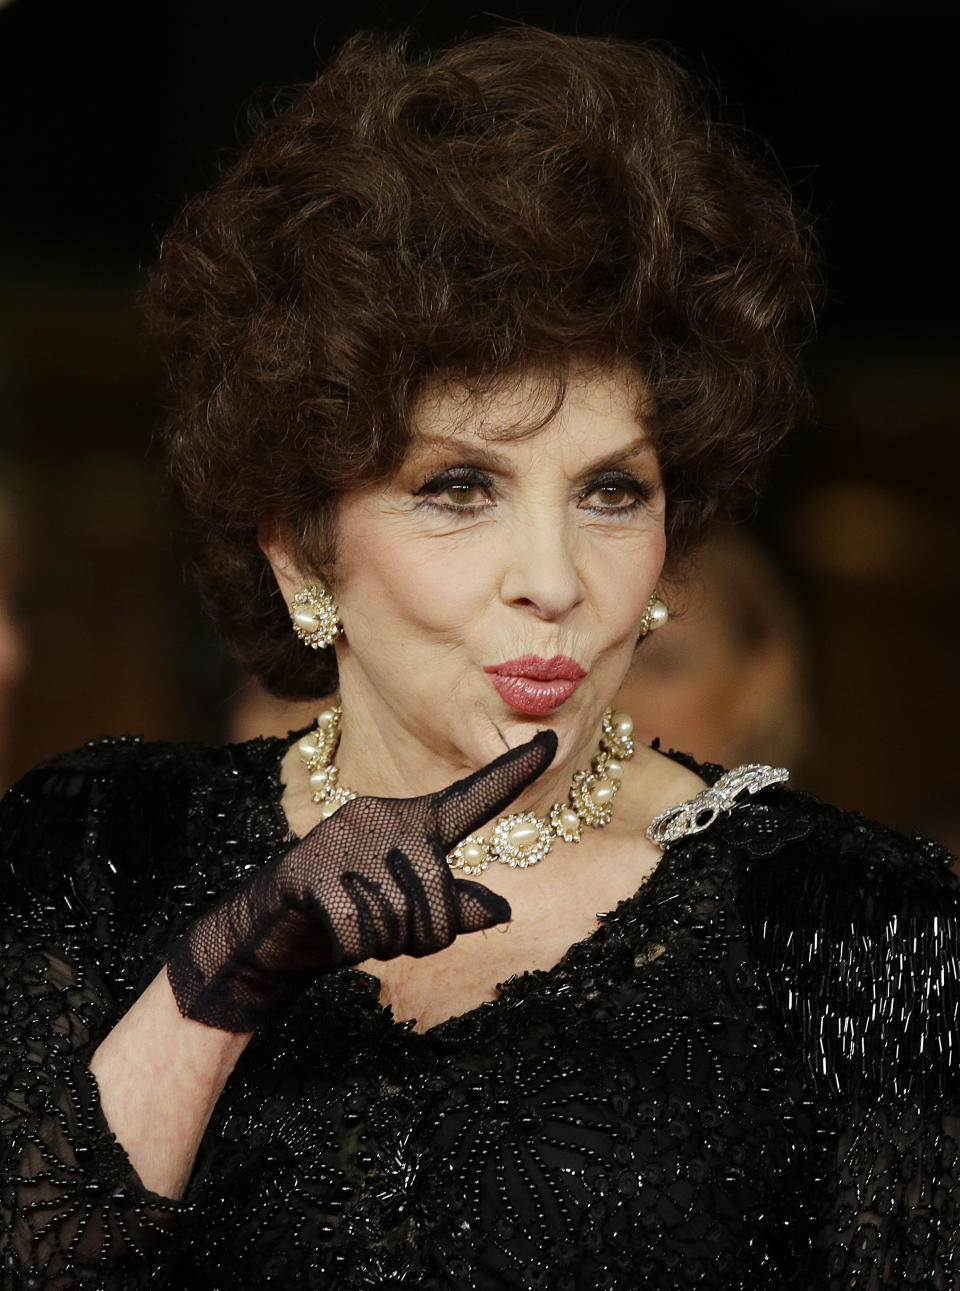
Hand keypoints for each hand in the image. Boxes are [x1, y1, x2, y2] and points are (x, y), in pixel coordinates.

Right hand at [166, 730, 556, 1030]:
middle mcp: (381, 816)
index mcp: (411, 824)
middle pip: (440, 895)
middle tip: (386, 938)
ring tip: (354, 929)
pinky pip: (358, 932)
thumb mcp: (408, 915)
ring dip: (382, 946)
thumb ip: (454, 909)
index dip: (512, 773)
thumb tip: (505, 910)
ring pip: (399, 919)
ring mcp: (343, 838)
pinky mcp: (311, 869)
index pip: (471, 800)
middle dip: (421, 937)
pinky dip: (351, 952)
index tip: (553, 742)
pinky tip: (332, 938)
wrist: (268, 932)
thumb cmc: (349, 916)